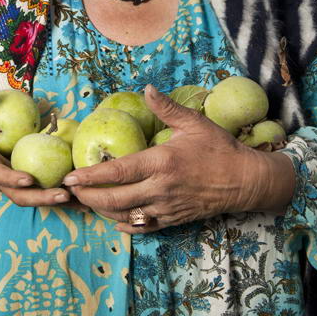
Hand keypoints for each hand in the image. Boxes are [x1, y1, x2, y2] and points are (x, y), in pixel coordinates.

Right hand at [0, 88, 73, 220]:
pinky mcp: (20, 187)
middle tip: (64, 194)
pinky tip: (83, 199)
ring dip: (55, 200)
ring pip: (32, 198)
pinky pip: (40, 195)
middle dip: (41, 197)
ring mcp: (10, 186)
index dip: (11, 178)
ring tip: (80, 198)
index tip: (28, 179)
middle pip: (20, 196)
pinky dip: (59, 200)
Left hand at [62, 84, 295, 232]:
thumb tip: (147, 88)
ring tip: (87, 202)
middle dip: (88, 198)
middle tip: (72, 192)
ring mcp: (167, 207)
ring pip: (125, 216)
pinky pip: (143, 227)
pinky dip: (125, 225)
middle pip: (114, 200)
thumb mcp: (195, 123)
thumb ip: (167, 108)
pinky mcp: (173, 220)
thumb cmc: (219, 149)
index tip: (71, 177)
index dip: (91, 176)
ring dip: (102, 211)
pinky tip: (114, 219)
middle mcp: (161, 188)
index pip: (118, 172)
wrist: (245, 181)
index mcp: (162, 162)